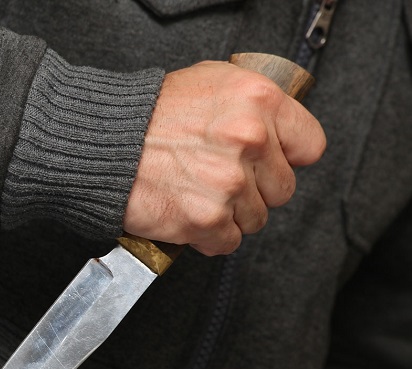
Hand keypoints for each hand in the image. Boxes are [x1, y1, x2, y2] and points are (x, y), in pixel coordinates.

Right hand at [123, 61, 325, 255]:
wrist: (101, 143)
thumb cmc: (146, 113)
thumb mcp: (208, 82)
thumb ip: (249, 106)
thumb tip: (275, 131)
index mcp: (258, 101)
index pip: (309, 145)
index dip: (284, 158)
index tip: (265, 163)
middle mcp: (249, 140)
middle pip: (282, 189)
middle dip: (252, 190)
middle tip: (215, 178)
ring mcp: (229, 182)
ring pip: (255, 219)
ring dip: (227, 214)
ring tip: (193, 193)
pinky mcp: (207, 218)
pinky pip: (227, 242)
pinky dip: (207, 236)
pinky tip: (185, 213)